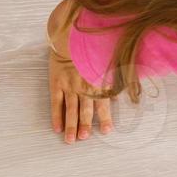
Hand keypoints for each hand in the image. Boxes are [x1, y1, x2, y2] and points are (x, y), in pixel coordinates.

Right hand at [47, 1, 113, 142]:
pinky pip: (55, 103)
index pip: (103, 103)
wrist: (70, 36)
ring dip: (71, 126)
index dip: (105, 118)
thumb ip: (113, 78)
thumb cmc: (90, 50)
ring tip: (71, 140)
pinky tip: (56, 128)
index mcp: (97, 81)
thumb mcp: (105, 62)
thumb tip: (120, 94)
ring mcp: (68, 86)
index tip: (107, 131)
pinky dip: (56, 116)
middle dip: (85, 125)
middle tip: (84, 139)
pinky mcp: (55, 84)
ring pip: (70, 110)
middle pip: (85, 110)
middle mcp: (83, 86)